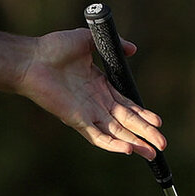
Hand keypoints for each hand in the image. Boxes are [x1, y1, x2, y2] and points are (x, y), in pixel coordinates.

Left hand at [17, 28, 167, 158]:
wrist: (32, 59)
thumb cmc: (54, 49)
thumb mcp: (89, 42)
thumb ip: (113, 45)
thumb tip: (134, 49)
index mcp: (100, 87)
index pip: (127, 106)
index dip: (143, 115)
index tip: (158, 122)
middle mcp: (95, 103)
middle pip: (126, 123)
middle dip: (145, 134)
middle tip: (162, 145)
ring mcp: (86, 113)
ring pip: (116, 133)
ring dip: (135, 143)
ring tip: (152, 153)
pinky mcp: (76, 119)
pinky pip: (97, 136)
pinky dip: (112, 144)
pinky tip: (128, 150)